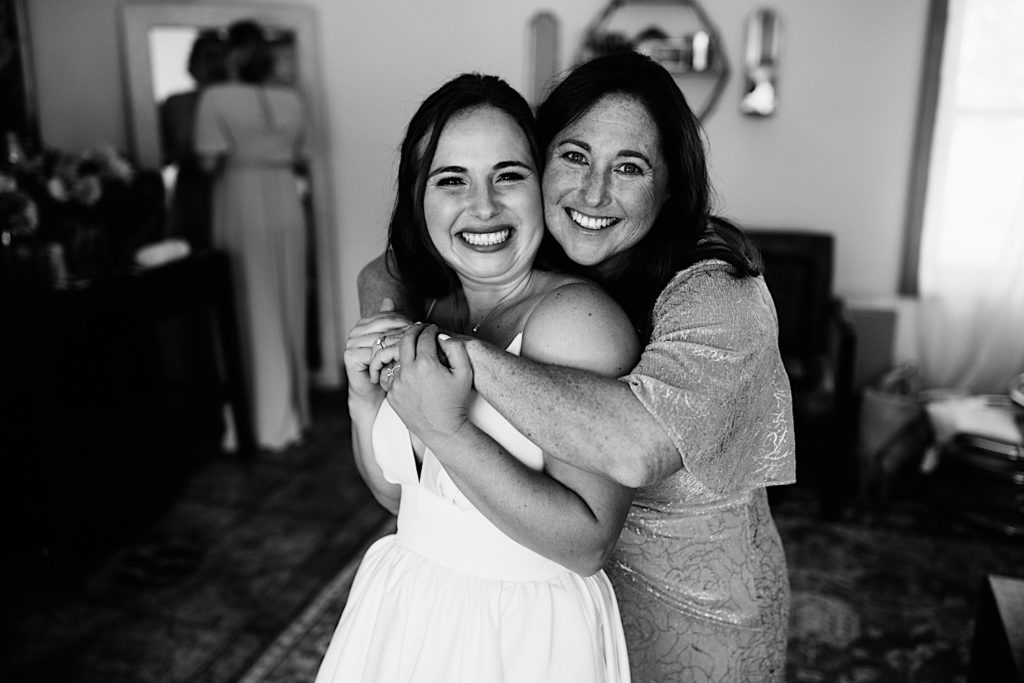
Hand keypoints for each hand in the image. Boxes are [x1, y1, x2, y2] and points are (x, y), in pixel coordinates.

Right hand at [344, 298, 413, 405]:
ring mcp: (350, 344)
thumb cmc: (386, 368)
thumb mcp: (392, 342)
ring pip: (381, 339)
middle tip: (421, 338)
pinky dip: (390, 356)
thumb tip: (389, 299)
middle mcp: (354, 333)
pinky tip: (403, 360)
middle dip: (404, 332)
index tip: (421, 328)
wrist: (375, 395)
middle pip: (385, 327)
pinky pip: (375, 353)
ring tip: (415, 350)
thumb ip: (390, 321)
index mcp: (363, 324)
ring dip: (400, 344)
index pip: (387, 316)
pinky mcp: (350, 357)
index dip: (405, 322)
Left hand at [383, 323, 473, 441]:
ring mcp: (397, 383)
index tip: (433, 328)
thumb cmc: (456, 401)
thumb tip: (442, 335)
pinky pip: (393, 375)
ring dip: (405, 350)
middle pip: (405, 340)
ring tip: (414, 349)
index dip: (429, 329)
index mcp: (426, 364)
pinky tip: (410, 370)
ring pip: (397, 357)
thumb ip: (456, 349)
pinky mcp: (391, 394)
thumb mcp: (465, 373)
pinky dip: (401, 369)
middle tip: (419, 328)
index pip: (424, 336)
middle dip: (413, 330)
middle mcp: (407, 371)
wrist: (442, 429)